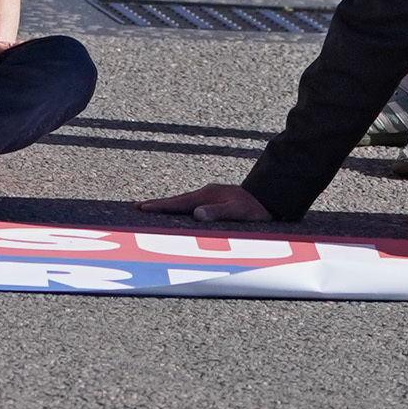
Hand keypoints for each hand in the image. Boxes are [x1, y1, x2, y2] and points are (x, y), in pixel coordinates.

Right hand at [133, 182, 272, 223]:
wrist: (270, 197)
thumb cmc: (256, 208)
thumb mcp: (239, 212)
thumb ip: (218, 213)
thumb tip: (195, 214)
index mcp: (208, 195)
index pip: (178, 203)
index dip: (160, 207)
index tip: (142, 208)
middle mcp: (206, 193)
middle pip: (176, 200)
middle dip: (157, 204)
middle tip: (137, 207)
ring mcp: (210, 195)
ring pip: (183, 202)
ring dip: (167, 206)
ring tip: (152, 209)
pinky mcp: (215, 199)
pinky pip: (190, 204)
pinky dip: (178, 207)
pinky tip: (178, 211)